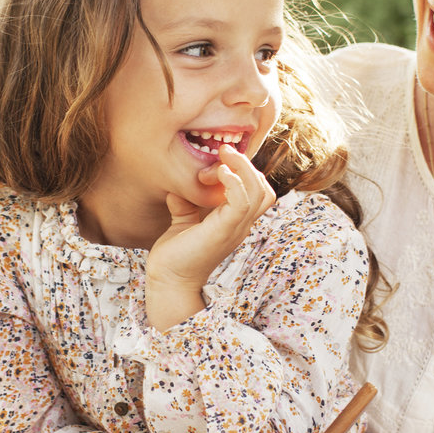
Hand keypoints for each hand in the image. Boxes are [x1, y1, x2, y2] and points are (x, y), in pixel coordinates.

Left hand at [146, 144, 274, 329]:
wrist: (168, 281)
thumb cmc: (175, 257)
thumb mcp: (183, 224)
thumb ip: (185, 207)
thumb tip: (177, 189)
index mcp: (235, 223)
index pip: (257, 193)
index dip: (243, 172)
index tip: (216, 163)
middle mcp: (241, 226)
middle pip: (264, 190)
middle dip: (247, 165)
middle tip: (224, 151)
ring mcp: (236, 228)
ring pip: (260, 192)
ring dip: (243, 167)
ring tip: (223, 155)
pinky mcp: (224, 230)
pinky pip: (242, 201)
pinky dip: (235, 181)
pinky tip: (219, 172)